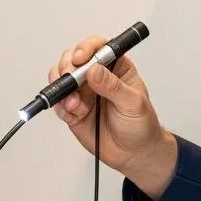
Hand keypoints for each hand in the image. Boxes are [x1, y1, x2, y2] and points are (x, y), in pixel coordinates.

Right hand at [49, 36, 177, 199]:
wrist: (134, 154)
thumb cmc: (141, 125)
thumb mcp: (133, 103)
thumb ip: (113, 87)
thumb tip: (94, 70)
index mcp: (116, 67)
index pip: (98, 47)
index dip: (86, 48)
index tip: (80, 59)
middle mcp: (97, 76)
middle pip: (73, 59)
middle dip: (67, 67)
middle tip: (70, 79)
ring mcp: (83, 92)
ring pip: (61, 78)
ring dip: (63, 89)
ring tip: (75, 104)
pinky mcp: (73, 109)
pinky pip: (59, 102)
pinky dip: (62, 107)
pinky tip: (75, 114)